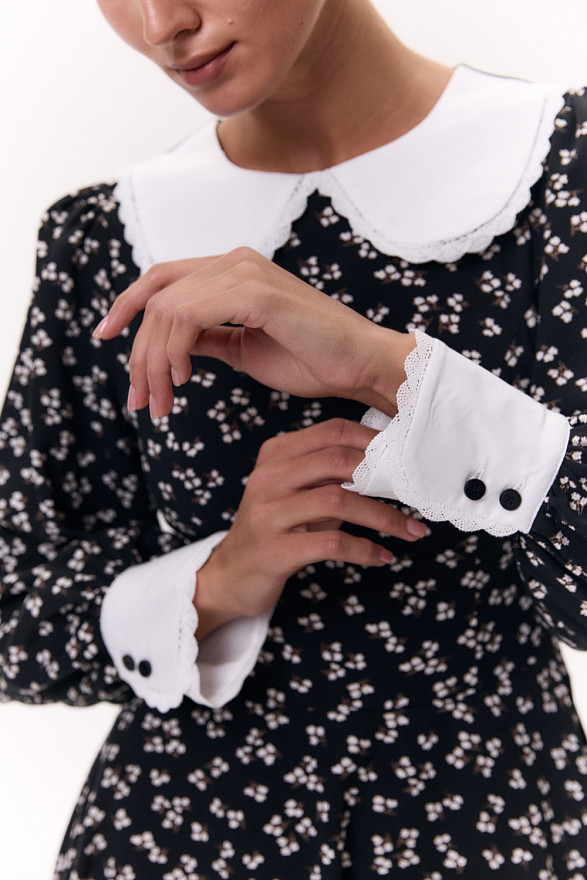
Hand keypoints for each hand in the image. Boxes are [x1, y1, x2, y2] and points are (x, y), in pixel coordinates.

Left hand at [93, 248, 415, 418]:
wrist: (361, 366)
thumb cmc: (313, 360)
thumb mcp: (243, 350)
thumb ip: (207, 338)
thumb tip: (172, 344)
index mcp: (234, 271)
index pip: (163, 279)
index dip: (128, 305)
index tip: (105, 338)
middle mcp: (236, 261)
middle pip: (158, 297)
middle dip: (139, 353)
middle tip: (140, 400)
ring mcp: (246, 271)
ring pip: (168, 309)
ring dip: (153, 361)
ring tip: (160, 401)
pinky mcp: (256, 291)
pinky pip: (190, 317)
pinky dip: (175, 351)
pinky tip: (182, 380)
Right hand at [193, 419, 426, 638]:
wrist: (230, 575)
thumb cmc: (275, 529)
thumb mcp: (297, 493)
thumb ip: (329, 475)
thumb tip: (387, 464)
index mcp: (275, 455)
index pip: (332, 432)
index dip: (373, 440)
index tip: (405, 456)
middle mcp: (268, 478)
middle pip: (337, 460)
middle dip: (384, 477)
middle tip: (415, 493)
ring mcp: (268, 514)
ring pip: (338, 501)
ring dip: (384, 517)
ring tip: (412, 531)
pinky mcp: (274, 550)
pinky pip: (332, 544)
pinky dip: (365, 549)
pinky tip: (383, 556)